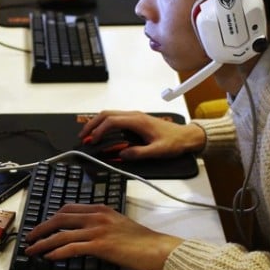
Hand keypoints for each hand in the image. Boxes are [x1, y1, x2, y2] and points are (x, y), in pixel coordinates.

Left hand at [24, 204, 182, 269]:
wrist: (156, 248)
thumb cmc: (141, 239)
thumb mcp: (118, 223)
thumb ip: (100, 223)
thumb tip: (84, 233)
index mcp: (100, 209)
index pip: (68, 208)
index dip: (52, 216)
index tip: (43, 224)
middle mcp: (96, 216)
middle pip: (60, 217)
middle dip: (41, 227)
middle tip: (30, 236)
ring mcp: (97, 230)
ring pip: (62, 234)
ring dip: (43, 242)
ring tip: (32, 249)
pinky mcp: (100, 245)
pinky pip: (72, 247)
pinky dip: (57, 252)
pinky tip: (49, 256)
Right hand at [79, 111, 205, 159]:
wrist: (186, 136)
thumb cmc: (174, 142)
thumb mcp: (158, 151)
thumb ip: (140, 153)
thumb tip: (123, 155)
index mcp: (137, 121)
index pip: (112, 121)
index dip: (100, 130)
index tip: (94, 141)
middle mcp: (134, 115)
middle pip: (107, 114)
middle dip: (92, 124)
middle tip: (83, 135)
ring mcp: (134, 116)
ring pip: (110, 114)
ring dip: (97, 122)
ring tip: (88, 134)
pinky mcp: (135, 119)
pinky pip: (115, 117)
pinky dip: (104, 123)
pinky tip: (101, 132)